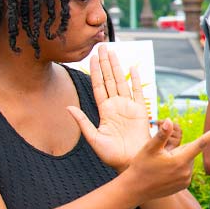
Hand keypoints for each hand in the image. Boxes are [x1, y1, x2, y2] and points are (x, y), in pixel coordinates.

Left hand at [68, 45, 149, 171]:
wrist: (131, 163)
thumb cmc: (112, 155)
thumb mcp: (93, 139)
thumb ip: (82, 122)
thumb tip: (68, 107)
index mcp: (104, 111)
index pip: (98, 86)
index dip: (95, 71)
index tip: (92, 57)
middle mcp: (116, 106)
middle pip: (110, 79)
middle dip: (105, 63)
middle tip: (102, 46)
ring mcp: (129, 107)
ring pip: (122, 81)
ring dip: (118, 66)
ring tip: (114, 51)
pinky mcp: (141, 111)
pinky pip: (139, 92)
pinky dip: (137, 79)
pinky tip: (135, 67)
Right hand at [122, 119, 209, 201]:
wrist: (134, 189)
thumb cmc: (141, 166)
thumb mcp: (149, 148)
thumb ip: (162, 135)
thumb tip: (170, 121)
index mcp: (181, 160)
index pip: (201, 143)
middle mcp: (187, 171)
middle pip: (189, 151)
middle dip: (178, 150)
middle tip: (161, 157)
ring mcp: (186, 180)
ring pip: (186, 161)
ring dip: (177, 159)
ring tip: (160, 167)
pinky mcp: (184, 186)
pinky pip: (185, 171)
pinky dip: (177, 168)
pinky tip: (163, 173)